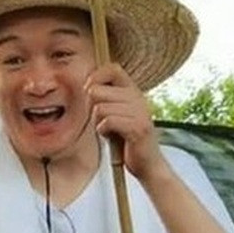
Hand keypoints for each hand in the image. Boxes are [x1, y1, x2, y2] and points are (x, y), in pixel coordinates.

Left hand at [85, 63, 169, 180]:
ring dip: (98, 122)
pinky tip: (111, 136)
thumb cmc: (125, 138)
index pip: (113, 68)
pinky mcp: (138, 128)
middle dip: (92, 107)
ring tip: (109, 129)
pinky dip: (103, 131)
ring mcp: (140, 112)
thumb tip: (86, 85)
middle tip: (102, 120)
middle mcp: (138, 97)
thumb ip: (105, 99)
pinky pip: (107, 122)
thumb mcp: (115, 113)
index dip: (95, 76)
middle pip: (97, 91)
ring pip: (100, 108)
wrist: (147, 163)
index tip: (88, 90)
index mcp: (133, 90)